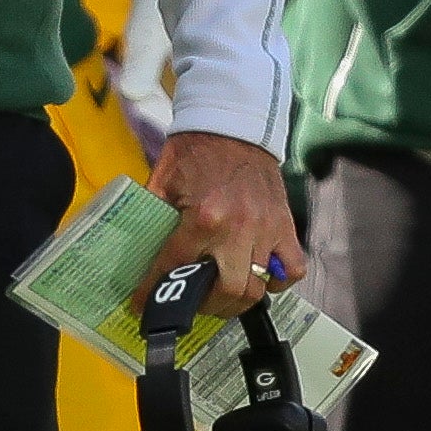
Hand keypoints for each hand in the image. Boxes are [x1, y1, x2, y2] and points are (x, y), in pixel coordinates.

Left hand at [142, 130, 305, 318]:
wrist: (233, 124)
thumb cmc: (195, 152)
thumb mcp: (163, 182)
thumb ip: (155, 218)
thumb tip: (137, 254)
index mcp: (202, 216)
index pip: (176, 267)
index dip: (154, 291)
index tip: (144, 306)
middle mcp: (236, 228)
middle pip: (227, 291)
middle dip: (205, 306)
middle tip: (193, 303)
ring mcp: (265, 229)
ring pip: (258, 288)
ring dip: (237, 301)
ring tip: (222, 297)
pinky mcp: (284, 225)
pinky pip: (293, 269)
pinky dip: (278, 283)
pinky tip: (262, 279)